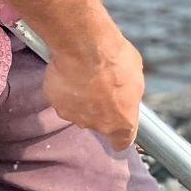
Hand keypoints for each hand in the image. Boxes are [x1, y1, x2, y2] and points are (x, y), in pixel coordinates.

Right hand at [42, 33, 143, 150]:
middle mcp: (96, 125)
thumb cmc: (117, 61)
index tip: (119, 124)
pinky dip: (64, 88)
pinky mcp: (54, 102)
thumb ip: (128, 95)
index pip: (121, 142)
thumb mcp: (136, 79)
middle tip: (101, 86)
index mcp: (121, 123)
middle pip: (98, 123)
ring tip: (84, 77)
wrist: (85, 48)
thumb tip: (123, 95)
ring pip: (78, 110)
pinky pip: (61, 97)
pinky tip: (69, 73)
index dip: (120, 134)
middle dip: (99, 108)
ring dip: (80, 98)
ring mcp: (72, 115)